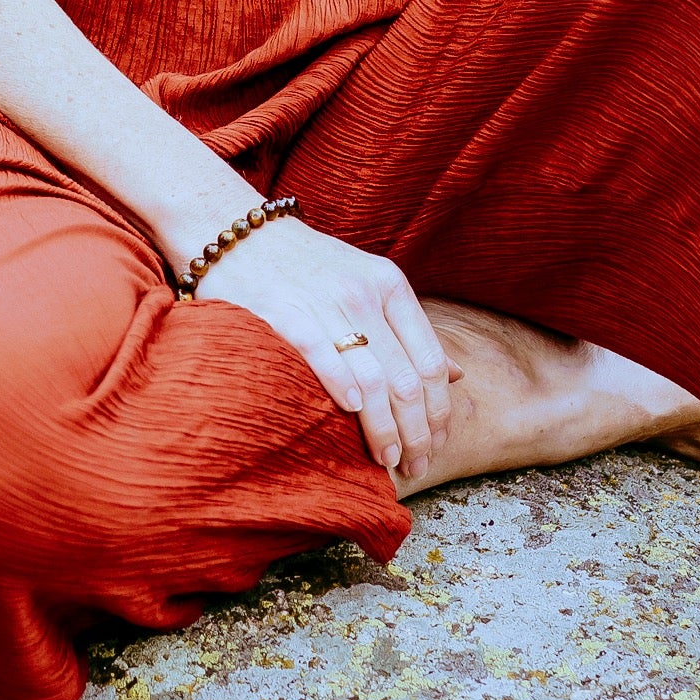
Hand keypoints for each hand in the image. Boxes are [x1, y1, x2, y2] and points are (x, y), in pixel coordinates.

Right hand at [193, 212, 456, 477]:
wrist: (241, 235)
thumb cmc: (308, 268)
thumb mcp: (371, 284)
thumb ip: (411, 329)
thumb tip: (457, 375)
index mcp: (390, 285)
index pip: (430, 360)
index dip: (438, 409)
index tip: (438, 442)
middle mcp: (363, 294)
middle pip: (406, 379)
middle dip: (417, 431)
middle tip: (418, 464)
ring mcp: (325, 304)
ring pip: (373, 380)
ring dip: (385, 429)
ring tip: (389, 460)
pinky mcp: (285, 315)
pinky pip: (323, 359)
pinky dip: (342, 390)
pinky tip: (354, 416)